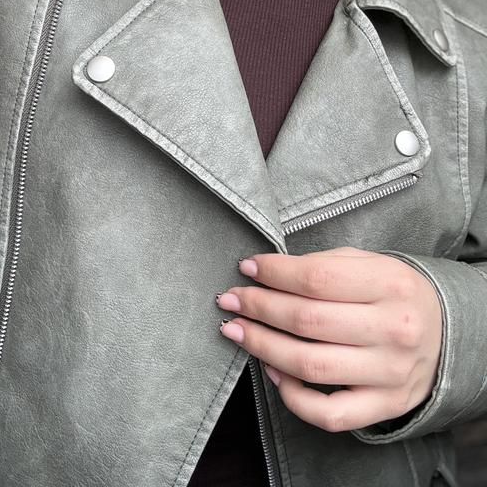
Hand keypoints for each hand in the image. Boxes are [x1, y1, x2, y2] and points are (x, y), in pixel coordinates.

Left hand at [216, 246, 442, 432]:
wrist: (445, 333)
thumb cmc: (393, 293)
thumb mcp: (371, 264)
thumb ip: (324, 264)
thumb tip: (264, 272)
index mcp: (390, 285)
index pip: (317, 278)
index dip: (273, 273)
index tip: (246, 268)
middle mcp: (393, 329)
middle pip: (307, 320)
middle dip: (258, 308)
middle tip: (230, 300)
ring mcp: (390, 373)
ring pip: (310, 365)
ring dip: (262, 347)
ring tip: (238, 331)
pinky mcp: (385, 406)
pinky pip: (328, 413)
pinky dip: (292, 397)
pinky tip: (272, 371)